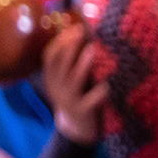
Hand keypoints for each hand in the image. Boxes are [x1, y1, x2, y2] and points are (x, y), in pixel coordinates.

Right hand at [40, 23, 108, 143]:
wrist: (76, 130)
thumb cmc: (78, 96)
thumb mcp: (70, 79)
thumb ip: (73, 61)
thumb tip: (84, 32)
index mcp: (52, 79)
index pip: (49, 57)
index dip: (59, 41)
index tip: (72, 27)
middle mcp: (57, 88)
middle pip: (59, 65)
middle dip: (68, 47)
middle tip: (81, 31)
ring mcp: (68, 101)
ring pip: (73, 81)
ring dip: (82, 65)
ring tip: (91, 49)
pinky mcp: (82, 112)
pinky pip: (90, 101)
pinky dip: (99, 92)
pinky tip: (108, 84)